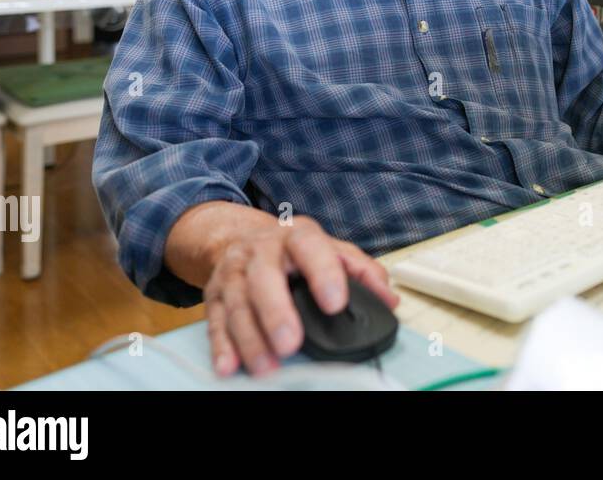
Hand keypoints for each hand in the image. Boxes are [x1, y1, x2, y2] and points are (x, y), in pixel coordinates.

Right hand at [202, 215, 398, 375]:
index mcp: (296, 236)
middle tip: (291, 343)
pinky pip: (215, 321)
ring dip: (250, 338)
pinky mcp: (213, 294)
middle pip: (264, 278)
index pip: (310, 248)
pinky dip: (221, 346)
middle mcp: (261, 250)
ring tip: (266, 367)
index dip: (324, 273)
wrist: (241, 236)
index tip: (336, 303)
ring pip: (237, 304)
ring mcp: (234, 271)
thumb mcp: (331, 249)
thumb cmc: (295, 250)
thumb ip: (362, 272)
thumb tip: (388, 300)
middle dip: (276, 312)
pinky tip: (229, 366)